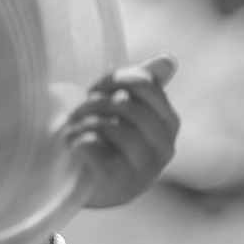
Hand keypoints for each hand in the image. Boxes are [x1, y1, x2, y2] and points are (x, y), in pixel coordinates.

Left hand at [67, 52, 180, 207]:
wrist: (84, 177)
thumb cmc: (105, 132)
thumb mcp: (123, 101)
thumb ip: (145, 81)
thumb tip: (169, 59)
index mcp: (169, 124)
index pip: (147, 86)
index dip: (115, 80)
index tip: (98, 87)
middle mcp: (165, 149)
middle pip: (126, 105)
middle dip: (95, 102)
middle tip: (81, 108)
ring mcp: (147, 171)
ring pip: (111, 126)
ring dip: (83, 121)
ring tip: (75, 126)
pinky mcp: (121, 185)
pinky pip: (94, 146)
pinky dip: (77, 140)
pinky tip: (74, 145)